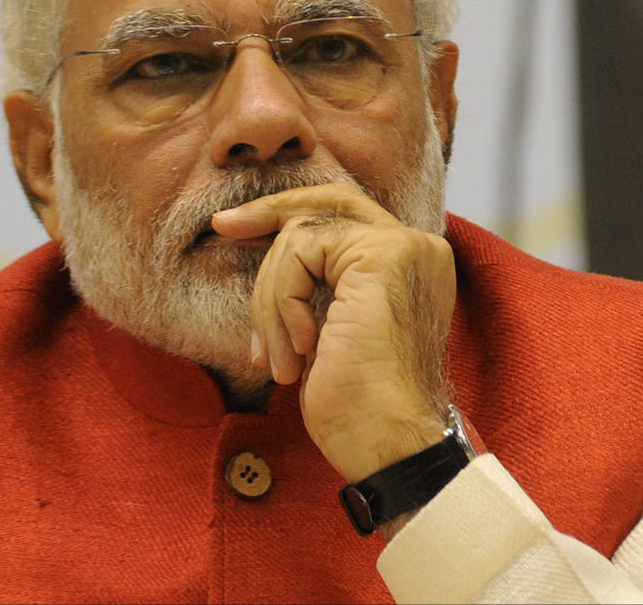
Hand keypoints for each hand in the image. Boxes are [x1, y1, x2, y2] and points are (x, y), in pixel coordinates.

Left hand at [212, 184, 456, 482]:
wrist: (385, 442)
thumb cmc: (358, 406)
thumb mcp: (332, 329)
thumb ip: (323, 285)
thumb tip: (275, 249)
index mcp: (411, 265)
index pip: (346, 216)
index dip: (289, 216)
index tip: (236, 229)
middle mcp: (418, 247)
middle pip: (330, 201)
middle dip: (270, 211)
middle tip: (224, 227)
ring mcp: (404, 247)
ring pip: (302, 233)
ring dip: (271, 298)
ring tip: (281, 358)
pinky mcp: (382, 255)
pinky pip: (300, 250)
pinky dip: (281, 302)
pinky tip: (299, 351)